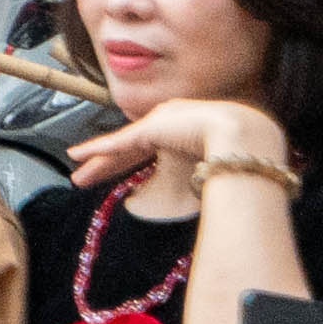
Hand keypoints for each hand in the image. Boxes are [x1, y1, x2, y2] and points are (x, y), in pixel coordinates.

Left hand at [67, 97, 295, 192]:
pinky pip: (118, 143)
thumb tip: (193, 200)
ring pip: (121, 148)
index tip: (119, 180)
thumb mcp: (213, 169)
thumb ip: (197, 177)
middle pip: (131, 150)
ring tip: (77, 173)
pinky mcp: (150, 129)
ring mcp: (158, 124)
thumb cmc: (239, 155)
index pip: (150, 151)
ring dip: (98, 163)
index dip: (131, 165)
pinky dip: (98, 149)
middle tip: (85, 178)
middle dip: (108, 166)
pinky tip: (78, 155)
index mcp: (185, 133)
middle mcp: (169, 123)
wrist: (246, 138)